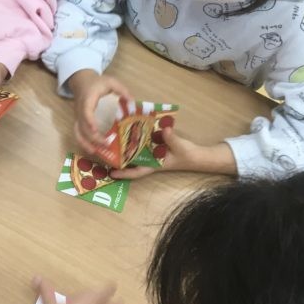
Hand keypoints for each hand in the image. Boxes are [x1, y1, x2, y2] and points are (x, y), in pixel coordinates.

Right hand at [67, 69, 132, 154]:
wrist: (81, 80)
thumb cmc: (97, 82)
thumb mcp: (111, 82)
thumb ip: (123, 91)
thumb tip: (133, 105)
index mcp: (88, 99)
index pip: (86, 111)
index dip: (89, 122)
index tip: (96, 131)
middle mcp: (80, 109)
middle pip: (82, 126)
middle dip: (93, 137)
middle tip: (106, 144)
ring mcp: (77, 116)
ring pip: (77, 131)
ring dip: (85, 143)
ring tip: (96, 152)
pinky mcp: (78, 120)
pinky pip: (77, 132)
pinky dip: (83, 142)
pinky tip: (92, 149)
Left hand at [110, 127, 235, 178]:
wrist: (198, 155)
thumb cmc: (188, 154)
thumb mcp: (181, 146)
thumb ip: (172, 138)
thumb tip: (164, 130)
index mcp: (154, 165)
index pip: (137, 172)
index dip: (124, 174)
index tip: (111, 173)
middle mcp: (150, 160)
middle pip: (132, 162)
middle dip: (119, 160)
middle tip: (104, 153)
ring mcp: (152, 154)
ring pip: (135, 153)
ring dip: (125, 149)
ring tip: (111, 141)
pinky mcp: (156, 147)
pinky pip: (143, 145)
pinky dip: (136, 140)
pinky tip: (128, 132)